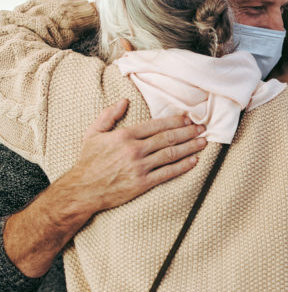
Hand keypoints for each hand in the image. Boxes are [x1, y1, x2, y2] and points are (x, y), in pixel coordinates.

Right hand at [65, 98, 205, 212]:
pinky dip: (182, 166)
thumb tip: (123, 100)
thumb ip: (108, 115)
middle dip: (188, 132)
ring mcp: (139, 167)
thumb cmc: (87, 162)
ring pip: (171, 154)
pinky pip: (167, 173)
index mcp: (124, 136)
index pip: (156, 125)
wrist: (81, 191)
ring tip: (203, 142)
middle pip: (168, 138)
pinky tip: (194, 160)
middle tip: (202, 128)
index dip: (175, 121)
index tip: (188, 118)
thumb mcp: (92, 134)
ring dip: (190, 147)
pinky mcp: (142, 183)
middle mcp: (134, 150)